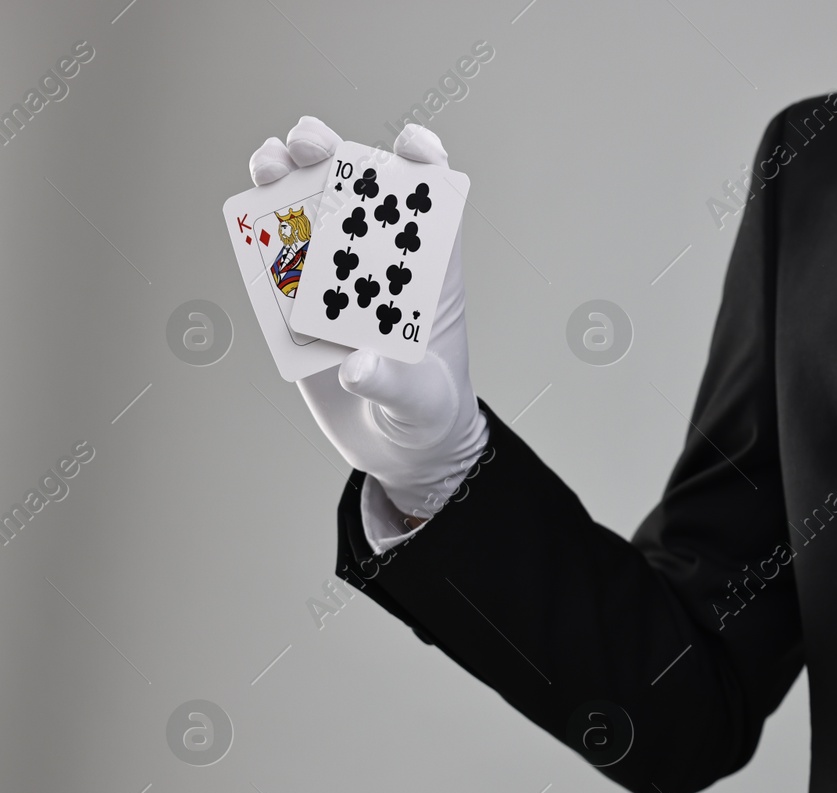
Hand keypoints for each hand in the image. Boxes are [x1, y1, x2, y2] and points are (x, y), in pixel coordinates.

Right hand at [249, 116, 487, 522]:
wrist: (398, 450)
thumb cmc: (430, 415)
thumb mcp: (421, 401)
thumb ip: (393, 383)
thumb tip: (358, 365)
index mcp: (428, 277)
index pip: (434, 206)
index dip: (425, 166)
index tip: (408, 145)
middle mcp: (381, 268)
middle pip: (358, 195)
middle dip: (334, 155)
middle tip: (308, 143)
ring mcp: (337, 284)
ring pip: (310, 217)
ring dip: (289, 179)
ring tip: (271, 163)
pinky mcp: (299, 309)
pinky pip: (275, 266)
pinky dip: (259, 236)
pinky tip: (247, 217)